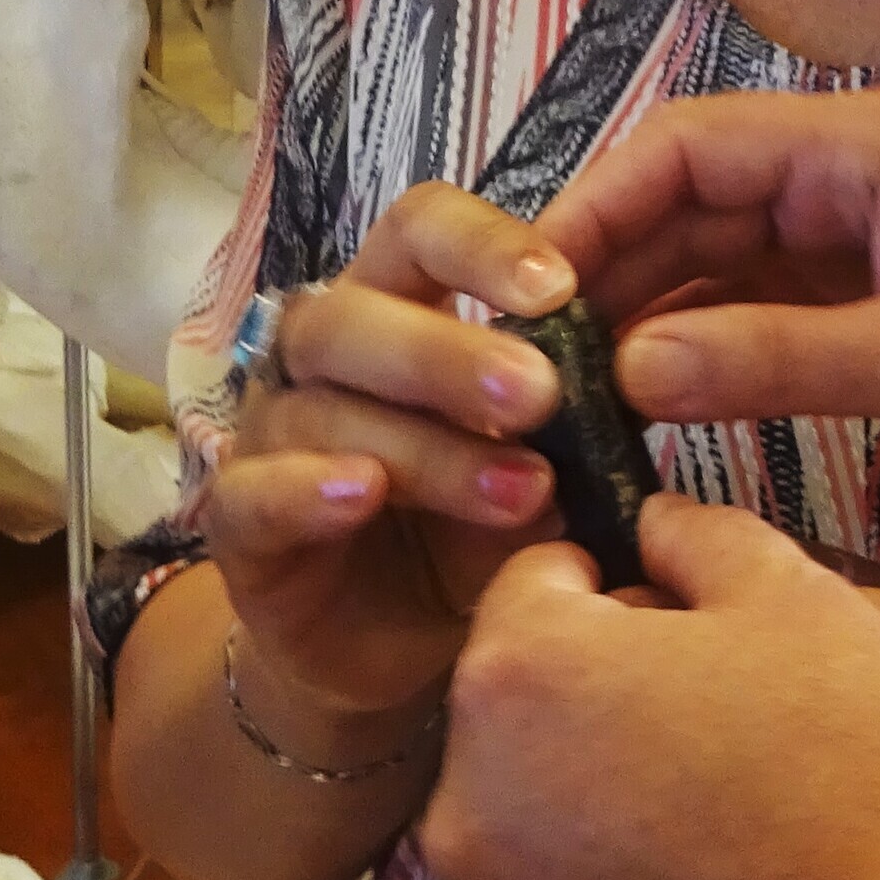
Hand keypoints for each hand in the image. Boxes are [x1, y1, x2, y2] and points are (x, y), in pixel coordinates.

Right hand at [204, 186, 575, 732]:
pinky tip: (366, 494)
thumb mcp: (542, 463)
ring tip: (519, 488)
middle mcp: (320, 352)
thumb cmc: (474, 527)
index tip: (562, 288)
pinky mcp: (238, 524)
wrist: (395, 651)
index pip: (420, 229)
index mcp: (397, 304)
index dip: (483, 245)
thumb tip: (641, 373)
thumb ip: (572, 416)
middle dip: (452, 353)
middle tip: (541, 395)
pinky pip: (253, 492)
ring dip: (427, 445)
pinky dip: (309, 489)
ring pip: (322, 406)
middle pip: (357, 313)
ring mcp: (271, 433)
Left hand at [427, 500, 879, 879]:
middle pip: (515, 721)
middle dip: (595, 711)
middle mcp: (472, 808)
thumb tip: (654, 526)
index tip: (677, 627)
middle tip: (714, 735)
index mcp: (521, 676)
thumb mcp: (798, 593)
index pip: (529, 590)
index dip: (611, 591)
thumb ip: (696, 534)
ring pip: (528, 837)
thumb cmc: (869, 764)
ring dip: (596, 822)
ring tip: (719, 837)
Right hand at [533, 88, 879, 472]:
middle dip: (603, 269)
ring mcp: (855, 231)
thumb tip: (633, 376)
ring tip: (563, 391)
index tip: (525, 287)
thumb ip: (777, 363)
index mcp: (862, 145)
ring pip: (711, 255)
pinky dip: (697, 346)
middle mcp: (847, 172)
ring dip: (642, 313)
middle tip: (522, 354)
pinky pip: (752, 303)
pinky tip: (643, 405)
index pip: (687, 145)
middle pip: (686, 198)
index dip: (595, 208)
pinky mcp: (866, 290)